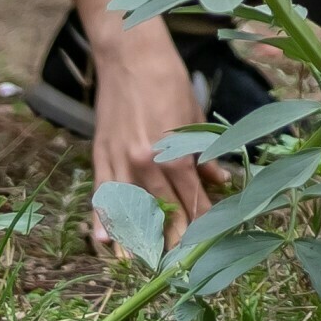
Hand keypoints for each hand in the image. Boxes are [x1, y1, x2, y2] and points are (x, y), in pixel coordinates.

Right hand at [77, 0, 208, 243]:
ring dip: (136, 236)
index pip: (190, 197)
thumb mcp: (195, 116)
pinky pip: (102, 193)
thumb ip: (203, 154)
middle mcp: (145, 162)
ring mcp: (120, 160)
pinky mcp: (101, 154)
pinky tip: (103, 241)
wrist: (130, 55)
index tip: (207, 242)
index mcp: (173, 153)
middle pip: (162, 209)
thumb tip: (220, 180)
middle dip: (171, 237)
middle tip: (177, 265)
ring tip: (141, 264)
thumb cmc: (168, 80)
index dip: (200, 221)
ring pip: (129, 208)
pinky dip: (102, 217)